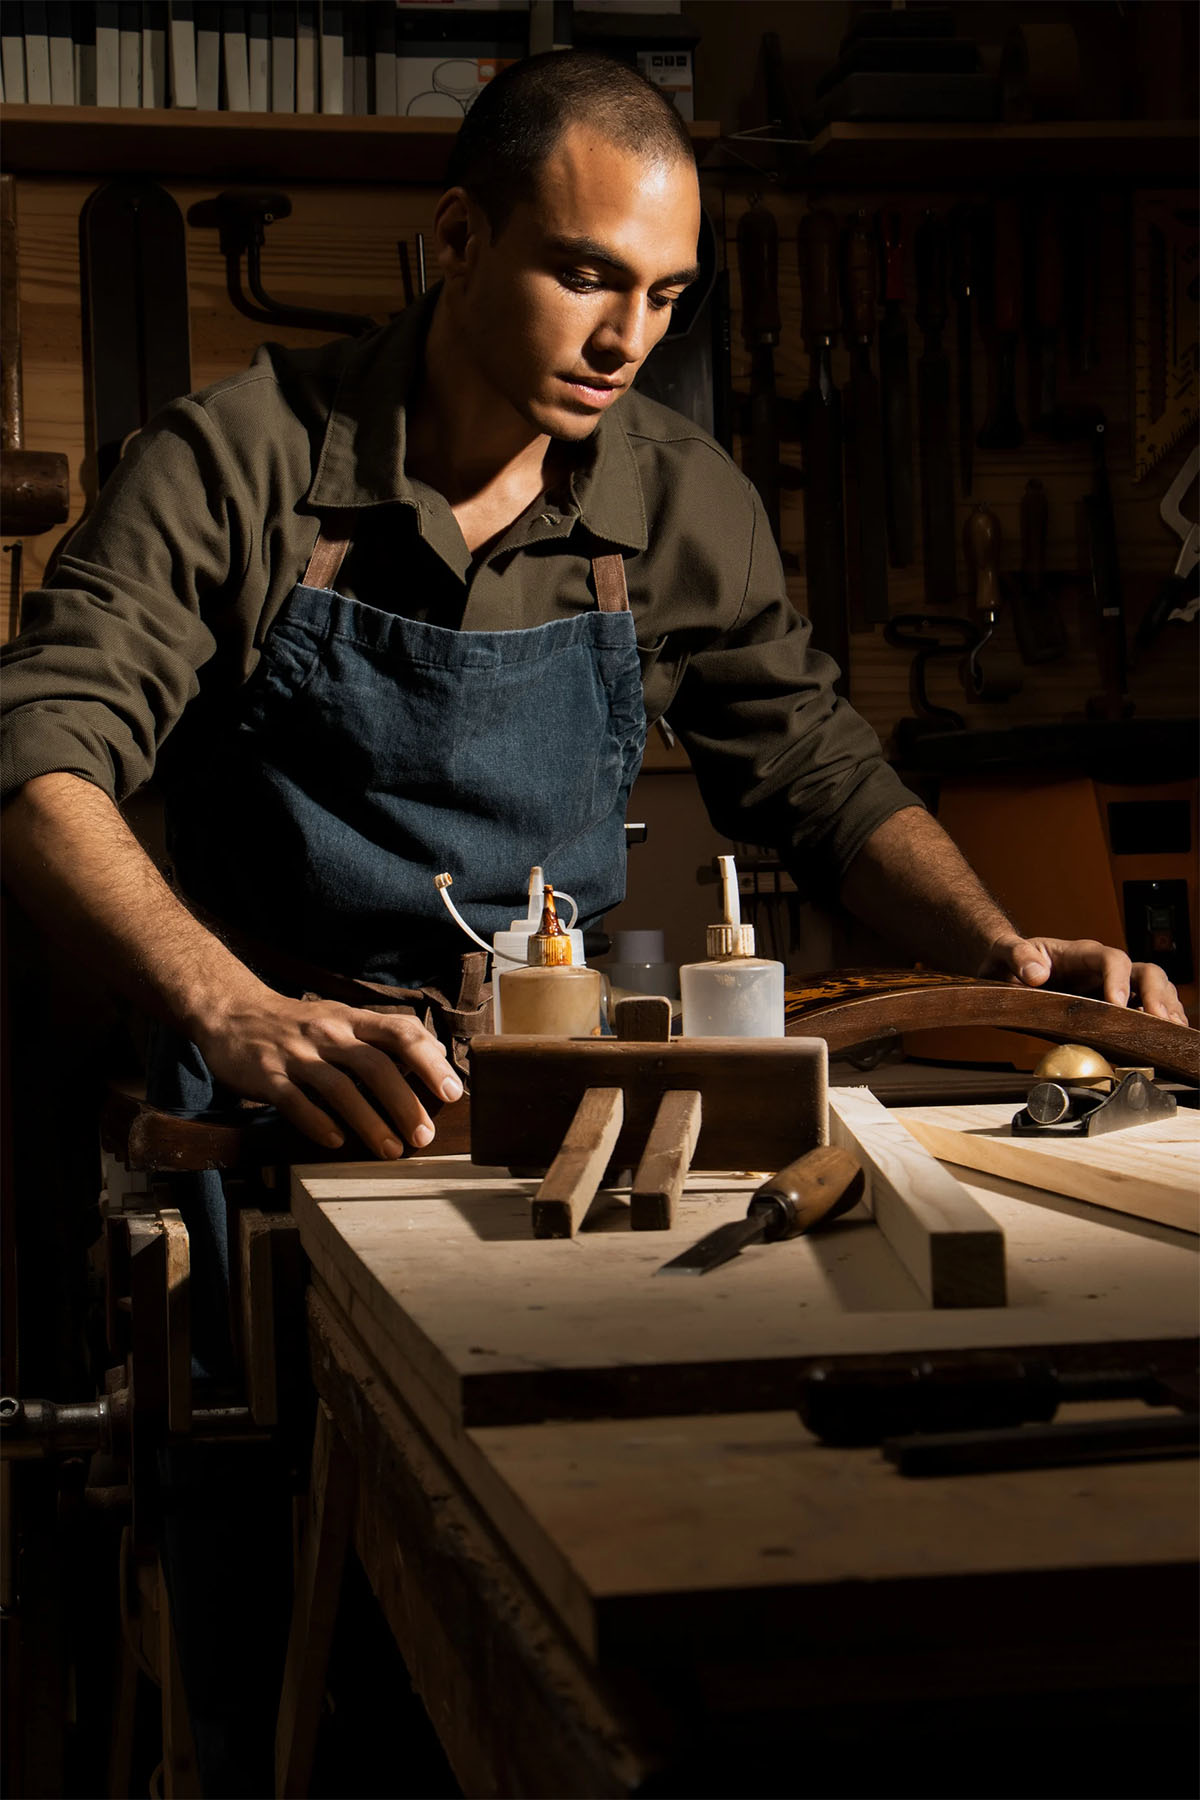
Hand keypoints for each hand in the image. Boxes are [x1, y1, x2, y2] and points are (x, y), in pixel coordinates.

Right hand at [191, 980, 464, 1157]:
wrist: (231, 1012)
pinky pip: (295, 1102)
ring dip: (369, 1122)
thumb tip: (435, 1057)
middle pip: (374, 1065)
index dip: (428, 1061)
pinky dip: (318, 1123)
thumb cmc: (298, 1024)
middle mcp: (328, 1033)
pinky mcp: (266, 1076)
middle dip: (404, 1102)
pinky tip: (337, 1143)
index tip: (451, 1092)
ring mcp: (296, 1054)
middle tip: (425, 1135)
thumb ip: (383, 1037)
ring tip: (391, 1150)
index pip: (399, 1032)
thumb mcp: (342, 1019)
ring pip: (339, 1088)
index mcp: (352, 1019)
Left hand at [979, 934, 1188, 1026]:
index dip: (1119, 979)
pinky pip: (1145, 1009)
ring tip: (1172, 1032)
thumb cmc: (1007, 958)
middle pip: (1145, 972)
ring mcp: (1111, 986)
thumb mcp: (1002, 951)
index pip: (1112, 959)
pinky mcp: (1112, 1005)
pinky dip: (1159, 1022)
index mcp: (1080, 954)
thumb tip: (1036, 973)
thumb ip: (1017, 955)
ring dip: (1167, 1008)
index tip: (1117, 1003)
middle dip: (1156, 995)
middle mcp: (1103, 969)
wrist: (1005, 967)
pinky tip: (1165, 1039)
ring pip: (1153, 989)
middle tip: (1159, 1021)